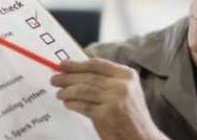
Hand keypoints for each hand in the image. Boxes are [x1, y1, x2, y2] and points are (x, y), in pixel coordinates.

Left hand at [50, 58, 168, 139]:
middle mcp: (122, 85)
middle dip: (68, 77)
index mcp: (127, 75)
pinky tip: (67, 104)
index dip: (77, 64)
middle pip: (88, 77)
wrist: (142, 137)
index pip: (97, 64)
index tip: (63, 65)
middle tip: (54, 79)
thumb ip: (108, 80)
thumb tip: (78, 71)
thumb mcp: (127, 91)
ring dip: (67, 91)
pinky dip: (72, 104)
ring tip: (59, 93)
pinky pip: (83, 106)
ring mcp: (115, 99)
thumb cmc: (131, 115)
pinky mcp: (106, 115)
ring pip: (83, 90)